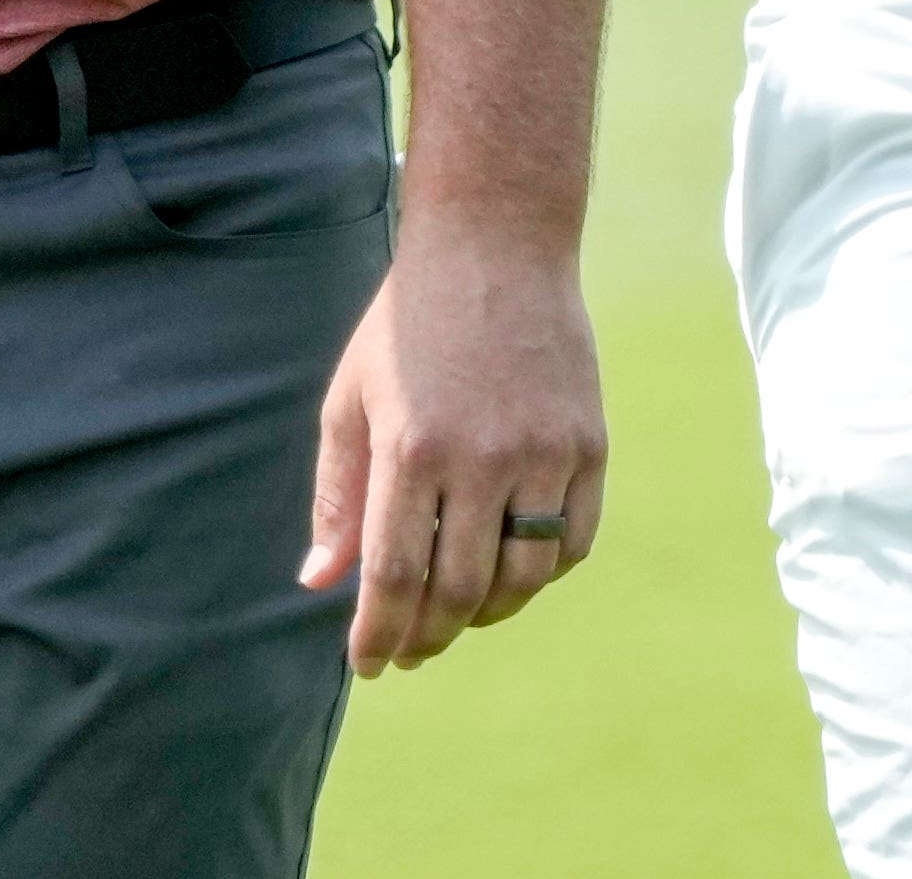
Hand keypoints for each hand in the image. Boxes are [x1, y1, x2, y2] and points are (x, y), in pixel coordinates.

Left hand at [300, 224, 607, 674]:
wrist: (495, 247)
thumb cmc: (407, 327)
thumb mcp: (351, 399)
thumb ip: (336, 496)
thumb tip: (321, 585)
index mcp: (411, 446)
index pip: (395, 577)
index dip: (378, 634)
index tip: (366, 664)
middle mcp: (482, 457)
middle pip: (460, 591)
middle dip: (427, 636)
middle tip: (408, 651)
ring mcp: (544, 452)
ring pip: (523, 579)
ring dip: (486, 615)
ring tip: (457, 616)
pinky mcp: (589, 445)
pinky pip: (572, 543)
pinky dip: (541, 574)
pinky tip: (510, 572)